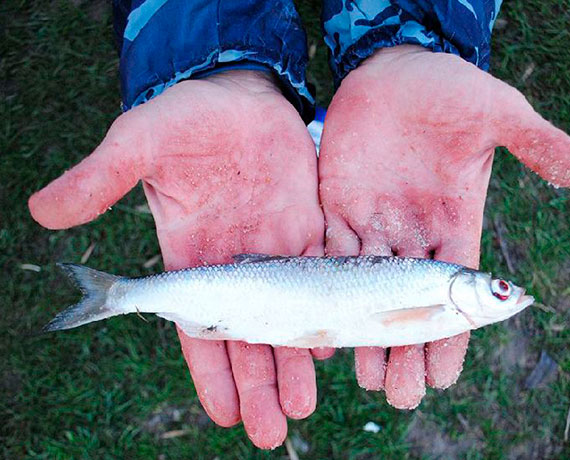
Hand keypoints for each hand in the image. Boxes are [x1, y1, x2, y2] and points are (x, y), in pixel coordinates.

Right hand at [29, 70, 330, 448]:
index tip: (223, 415)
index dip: (210, 372)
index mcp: (190, 257)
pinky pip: (321, 278)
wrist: (238, 94)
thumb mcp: (137, 144)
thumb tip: (42, 210)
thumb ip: (99, 178)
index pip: (198, 328)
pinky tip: (334, 346)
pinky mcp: (308, 229)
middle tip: (273, 429)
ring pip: (287, 316)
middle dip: (258, 383)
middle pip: (247, 336)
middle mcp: (234, 265)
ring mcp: (274, 249)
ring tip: (304, 405)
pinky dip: (326, 311)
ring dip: (295, 361)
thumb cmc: (184, 117)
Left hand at [319, 45, 569, 408]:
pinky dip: (327, 289)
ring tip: (364, 377)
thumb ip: (540, 145)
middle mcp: (415, 234)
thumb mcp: (499, 114)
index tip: (443, 376)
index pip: (457, 290)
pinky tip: (323, 325)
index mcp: (455, 221)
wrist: (395, 68)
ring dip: (365, 332)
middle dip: (406, 348)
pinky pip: (331, 256)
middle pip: (410, 302)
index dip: (452, 334)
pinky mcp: (338, 209)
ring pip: (367, 289)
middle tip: (400, 395)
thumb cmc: (451, 89)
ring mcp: (375, 224)